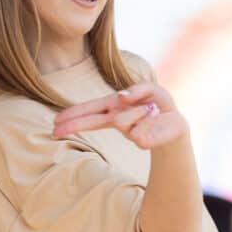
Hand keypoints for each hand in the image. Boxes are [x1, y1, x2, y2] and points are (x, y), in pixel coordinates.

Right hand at [53, 82, 188, 149]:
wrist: (177, 125)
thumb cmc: (159, 104)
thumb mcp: (152, 90)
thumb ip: (138, 89)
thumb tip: (120, 97)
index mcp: (115, 106)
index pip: (91, 109)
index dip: (74, 114)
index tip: (56, 121)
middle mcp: (117, 119)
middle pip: (93, 121)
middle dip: (75, 124)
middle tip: (55, 130)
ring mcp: (128, 132)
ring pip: (122, 121)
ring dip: (138, 111)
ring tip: (151, 109)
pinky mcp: (141, 142)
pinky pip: (140, 129)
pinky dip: (150, 119)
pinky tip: (156, 119)